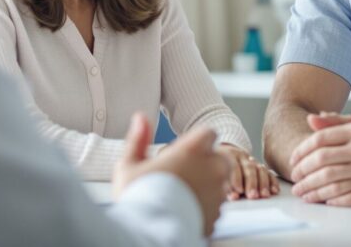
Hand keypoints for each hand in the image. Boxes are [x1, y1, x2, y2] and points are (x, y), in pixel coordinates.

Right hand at [114, 113, 229, 235]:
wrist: (147, 233)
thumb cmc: (138, 197)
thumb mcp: (129, 165)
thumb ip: (138, 139)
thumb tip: (140, 118)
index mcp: (193, 150)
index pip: (209, 133)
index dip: (198, 140)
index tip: (186, 149)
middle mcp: (211, 168)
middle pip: (221, 158)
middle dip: (208, 162)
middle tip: (185, 173)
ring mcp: (217, 193)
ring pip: (220, 182)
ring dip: (208, 184)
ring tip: (182, 194)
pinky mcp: (217, 215)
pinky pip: (216, 205)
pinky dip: (206, 205)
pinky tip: (186, 209)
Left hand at [217, 144, 279, 199]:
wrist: (225, 154)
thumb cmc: (218, 168)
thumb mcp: (216, 172)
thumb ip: (223, 184)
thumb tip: (230, 196)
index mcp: (229, 155)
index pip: (234, 166)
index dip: (236, 178)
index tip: (238, 190)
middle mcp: (242, 157)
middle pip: (249, 168)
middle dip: (252, 183)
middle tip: (252, 195)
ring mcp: (253, 161)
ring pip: (260, 170)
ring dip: (263, 184)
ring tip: (264, 195)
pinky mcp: (260, 167)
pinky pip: (269, 173)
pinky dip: (272, 182)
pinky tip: (274, 190)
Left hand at [288, 112, 350, 206]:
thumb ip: (337, 122)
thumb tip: (311, 119)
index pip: (321, 139)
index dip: (301, 151)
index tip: (292, 161)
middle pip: (322, 161)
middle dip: (302, 172)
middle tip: (294, 179)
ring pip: (331, 181)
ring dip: (311, 189)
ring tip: (302, 193)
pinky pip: (347, 197)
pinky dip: (331, 199)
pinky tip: (322, 200)